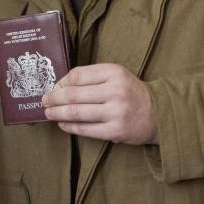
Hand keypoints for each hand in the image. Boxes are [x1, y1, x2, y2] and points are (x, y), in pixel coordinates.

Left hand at [41, 63, 157, 144]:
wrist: (158, 113)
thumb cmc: (131, 92)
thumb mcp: (116, 75)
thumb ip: (91, 77)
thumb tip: (60, 85)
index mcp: (114, 72)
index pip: (78, 75)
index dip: (61, 82)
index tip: (54, 87)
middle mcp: (115, 91)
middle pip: (73, 94)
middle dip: (54, 98)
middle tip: (44, 101)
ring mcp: (116, 112)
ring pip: (76, 112)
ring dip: (57, 113)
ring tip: (49, 113)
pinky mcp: (116, 131)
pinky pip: (85, 129)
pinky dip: (70, 127)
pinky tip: (63, 124)